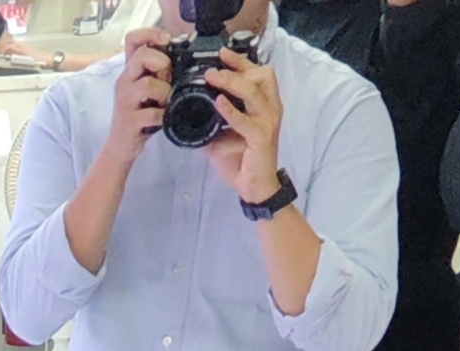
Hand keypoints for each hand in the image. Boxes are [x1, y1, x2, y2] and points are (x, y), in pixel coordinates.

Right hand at [102, 27, 172, 167]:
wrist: (120, 147)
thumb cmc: (138, 117)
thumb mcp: (146, 90)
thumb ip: (157, 72)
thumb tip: (180, 57)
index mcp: (129, 72)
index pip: (133, 39)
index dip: (151, 34)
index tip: (166, 41)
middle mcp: (124, 82)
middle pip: (143, 55)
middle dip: (162, 64)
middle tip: (167, 79)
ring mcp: (125, 101)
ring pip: (148, 84)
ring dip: (164, 92)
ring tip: (165, 103)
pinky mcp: (129, 121)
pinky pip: (152, 113)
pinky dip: (163, 116)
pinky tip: (164, 119)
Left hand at [203, 49, 285, 202]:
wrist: (255, 187)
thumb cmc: (242, 161)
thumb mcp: (222, 136)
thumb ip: (211, 121)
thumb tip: (189, 112)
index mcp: (264, 104)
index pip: (257, 73)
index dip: (240, 61)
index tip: (221, 53)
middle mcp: (270, 109)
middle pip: (261, 75)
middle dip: (237, 68)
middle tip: (213, 68)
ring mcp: (268, 122)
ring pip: (253, 92)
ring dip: (232, 82)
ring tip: (213, 78)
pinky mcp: (261, 138)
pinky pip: (247, 120)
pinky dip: (232, 110)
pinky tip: (218, 102)